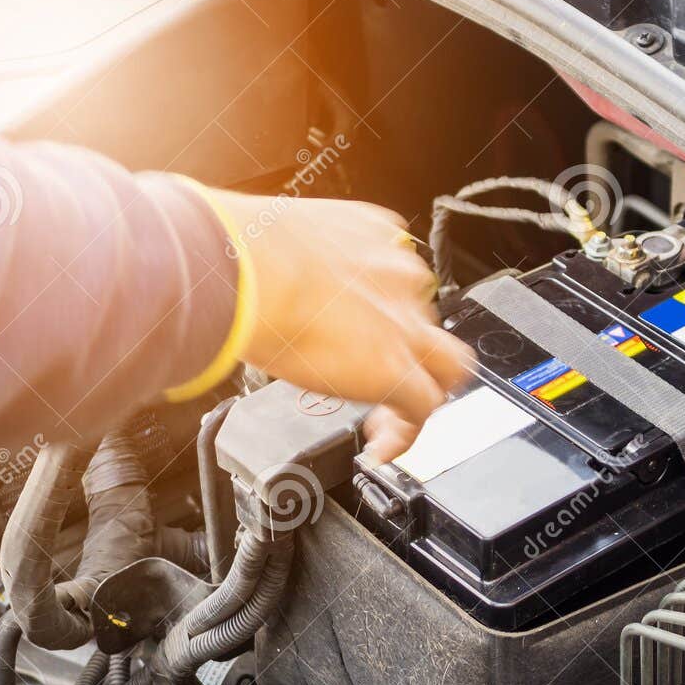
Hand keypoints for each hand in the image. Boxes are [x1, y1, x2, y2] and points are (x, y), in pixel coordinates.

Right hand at [202, 189, 472, 463]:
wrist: (243, 269)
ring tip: (384, 418)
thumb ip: (285, 266)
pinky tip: (379, 448)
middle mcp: (398, 275)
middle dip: (408, 350)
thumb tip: (252, 283)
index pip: (399, 278)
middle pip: (427, 321)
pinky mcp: (396, 366)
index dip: (385, 312)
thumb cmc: (241, 252)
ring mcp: (404, 322)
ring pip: (443, 364)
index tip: (359, 330)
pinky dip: (405, 434)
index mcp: (372, 236)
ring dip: (418, 390)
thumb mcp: (277, 245)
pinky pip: (422, 409)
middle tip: (375, 375)